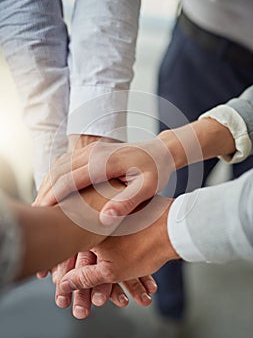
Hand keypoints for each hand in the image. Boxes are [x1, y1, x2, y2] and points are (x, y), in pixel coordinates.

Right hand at [35, 135, 157, 316]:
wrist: (160, 151)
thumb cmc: (156, 171)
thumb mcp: (147, 188)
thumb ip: (126, 202)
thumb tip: (104, 220)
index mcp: (104, 162)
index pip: (69, 180)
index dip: (53, 198)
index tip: (41, 214)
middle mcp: (93, 152)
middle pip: (58, 172)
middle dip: (44, 193)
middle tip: (35, 215)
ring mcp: (91, 149)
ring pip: (59, 166)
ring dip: (47, 185)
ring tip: (40, 206)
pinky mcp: (92, 151)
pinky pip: (66, 163)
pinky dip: (55, 177)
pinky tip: (53, 192)